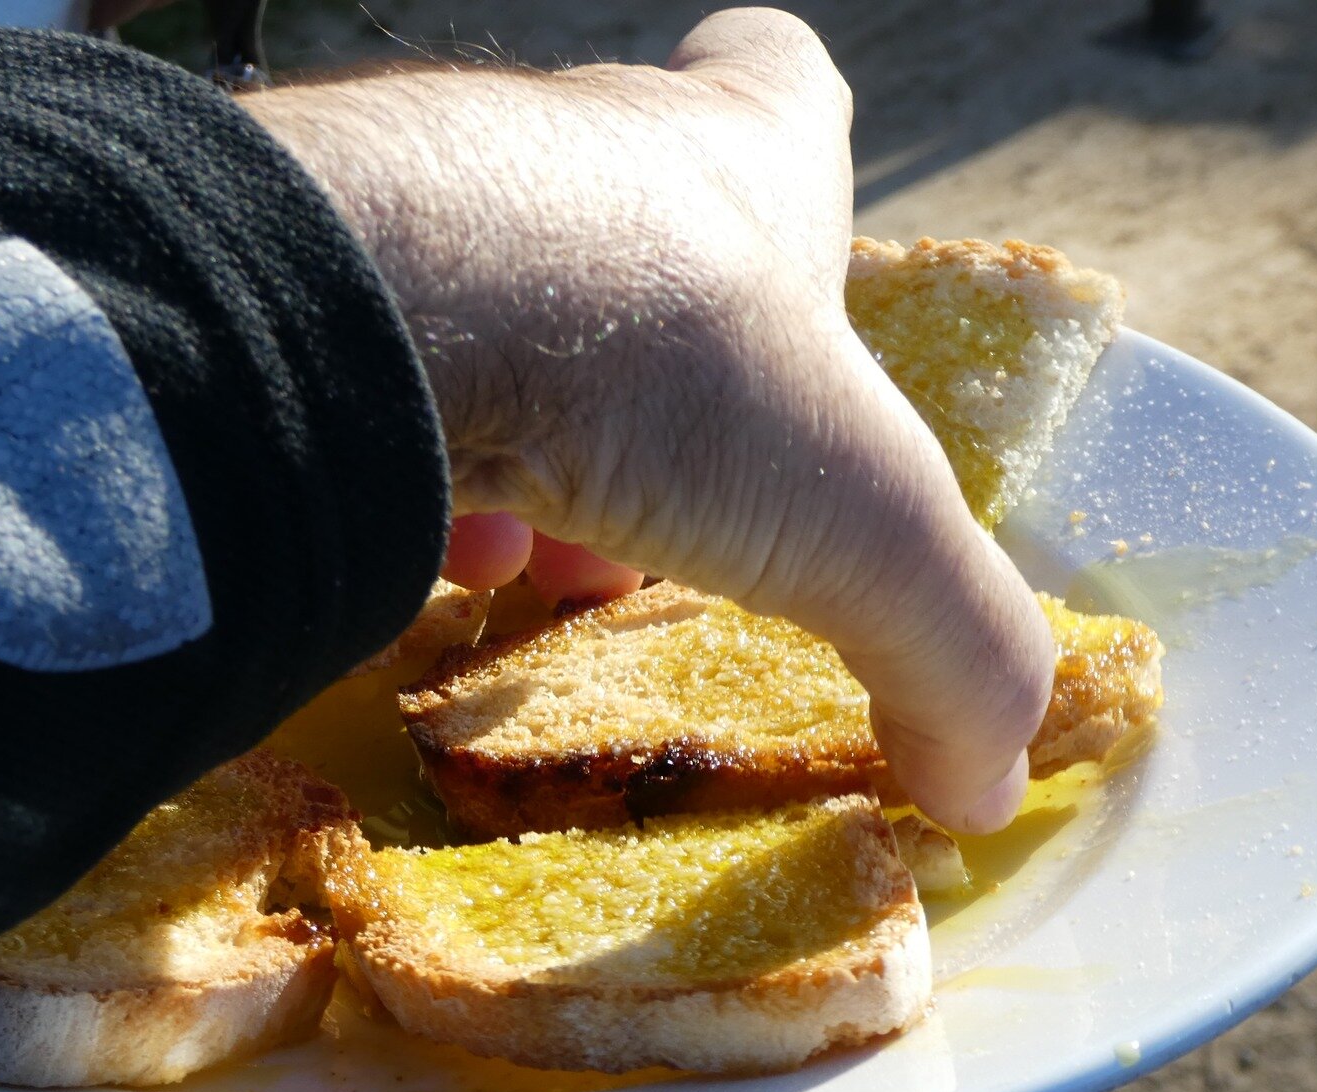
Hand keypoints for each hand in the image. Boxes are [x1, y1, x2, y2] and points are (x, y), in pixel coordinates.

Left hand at [242, 10, 1052, 831]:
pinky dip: (421, 470)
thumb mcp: (860, 522)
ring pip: (498, 322)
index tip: (800, 267)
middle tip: (675, 507)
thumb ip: (952, 650)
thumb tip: (996, 784)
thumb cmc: (660, 356)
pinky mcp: (320, 289)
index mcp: (739, 158)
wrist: (378, 307)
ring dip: (536, 445)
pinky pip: (385, 381)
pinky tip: (434, 553)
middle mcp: (582, 152)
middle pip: (632, 242)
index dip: (801, 161)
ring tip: (543, 560)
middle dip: (664, 387)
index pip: (780, 84)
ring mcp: (436, 207)